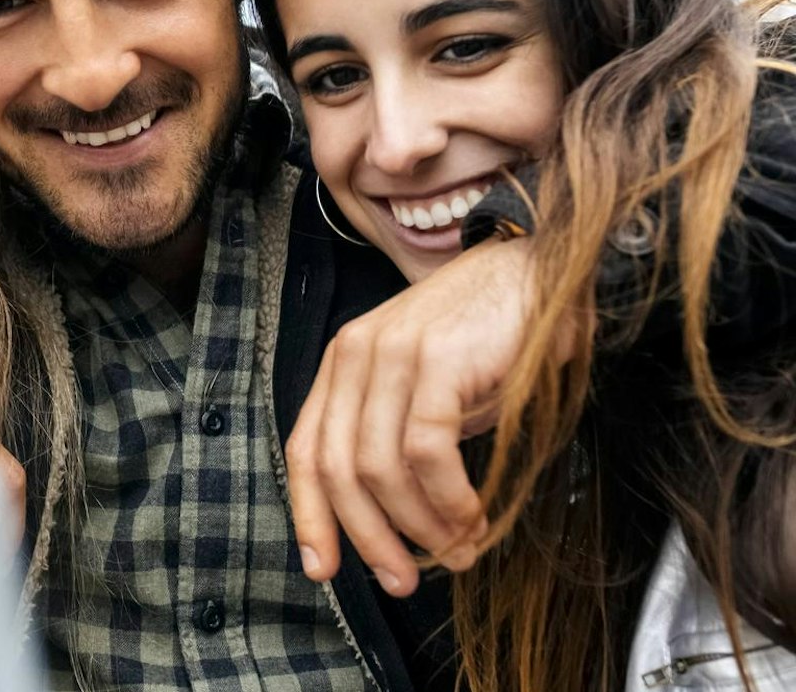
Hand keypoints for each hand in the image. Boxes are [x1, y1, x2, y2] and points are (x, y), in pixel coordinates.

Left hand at [284, 238, 563, 596]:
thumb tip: (395, 527)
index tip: (322, 569)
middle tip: (403, 579)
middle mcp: (354, 356)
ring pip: (380, 468)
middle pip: (339, 469)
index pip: (306, 450)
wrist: (543, 271)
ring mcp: (390, 353)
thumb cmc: (489, 343)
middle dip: (370, 537)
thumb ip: (397, 442)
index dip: (310, 515)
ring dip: (420, 525)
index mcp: (341, 366)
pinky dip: (448, 498)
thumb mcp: (427, 395)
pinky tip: (473, 518)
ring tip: (457, 550)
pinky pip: (426, 450)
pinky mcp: (434, 359)